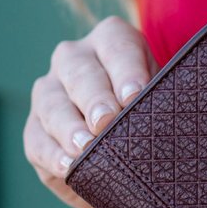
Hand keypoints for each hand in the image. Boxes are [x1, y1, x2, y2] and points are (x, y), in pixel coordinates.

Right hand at [23, 15, 158, 207]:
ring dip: (69, 128)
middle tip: (107, 121)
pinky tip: (68, 167)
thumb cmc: (153, 109)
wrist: (132, 142)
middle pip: (81, 73)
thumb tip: (171, 121)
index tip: (135, 96)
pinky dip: (53, 155)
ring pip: (53, 105)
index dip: (126, 71)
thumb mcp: (163, 97)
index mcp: (112, 40)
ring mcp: (49, 91)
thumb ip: (165, 100)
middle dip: (95, 98)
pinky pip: (38, 140)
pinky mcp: (35, 129)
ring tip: (85, 148)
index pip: (118, 47)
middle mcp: (74, 58)